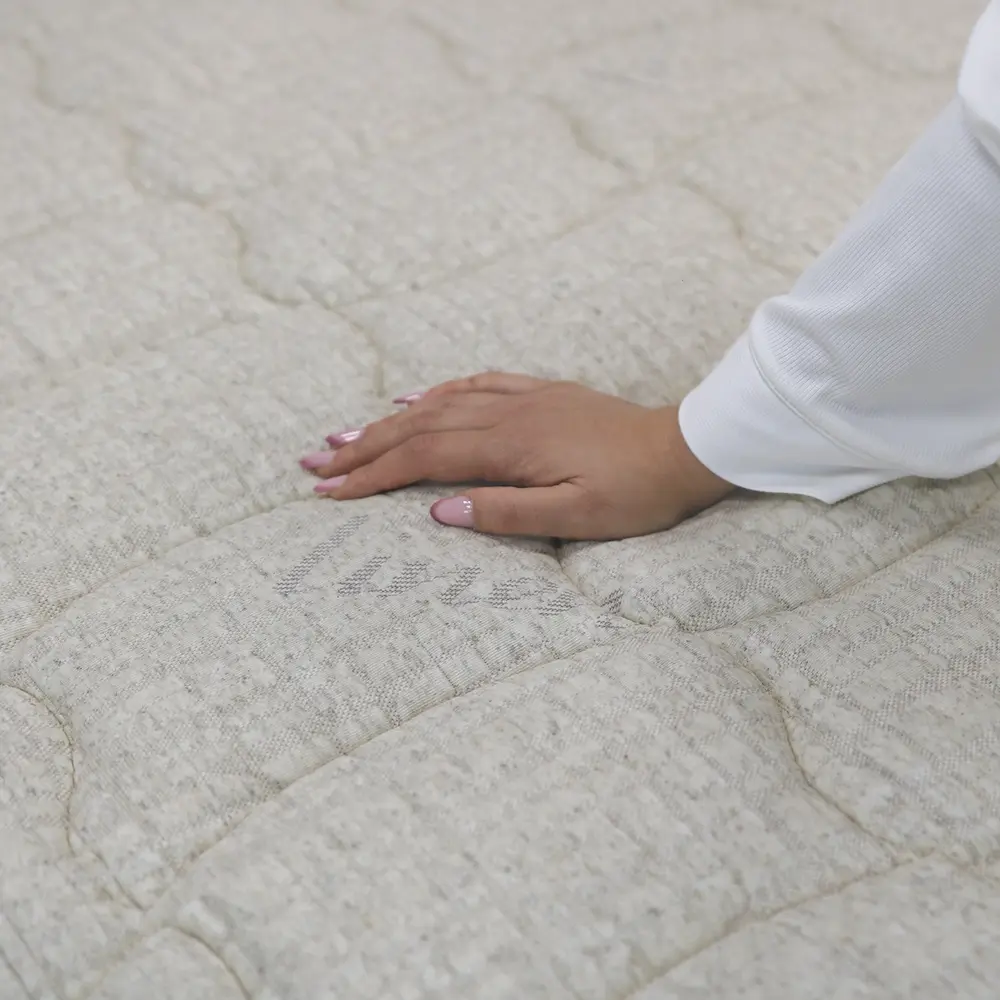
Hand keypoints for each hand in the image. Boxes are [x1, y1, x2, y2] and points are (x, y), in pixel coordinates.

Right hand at [299, 373, 732, 539]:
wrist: (684, 450)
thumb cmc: (634, 493)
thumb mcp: (575, 516)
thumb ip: (505, 513)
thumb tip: (439, 512)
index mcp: (510, 446)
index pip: (423, 459)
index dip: (371, 475)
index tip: (328, 491)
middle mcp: (507, 414)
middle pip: (418, 427)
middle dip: (361, 446)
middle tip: (313, 462)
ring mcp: (523, 399)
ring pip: (439, 403)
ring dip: (386, 420)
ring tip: (343, 432)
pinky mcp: (541, 394)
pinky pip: (477, 384)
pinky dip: (438, 391)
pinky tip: (415, 397)